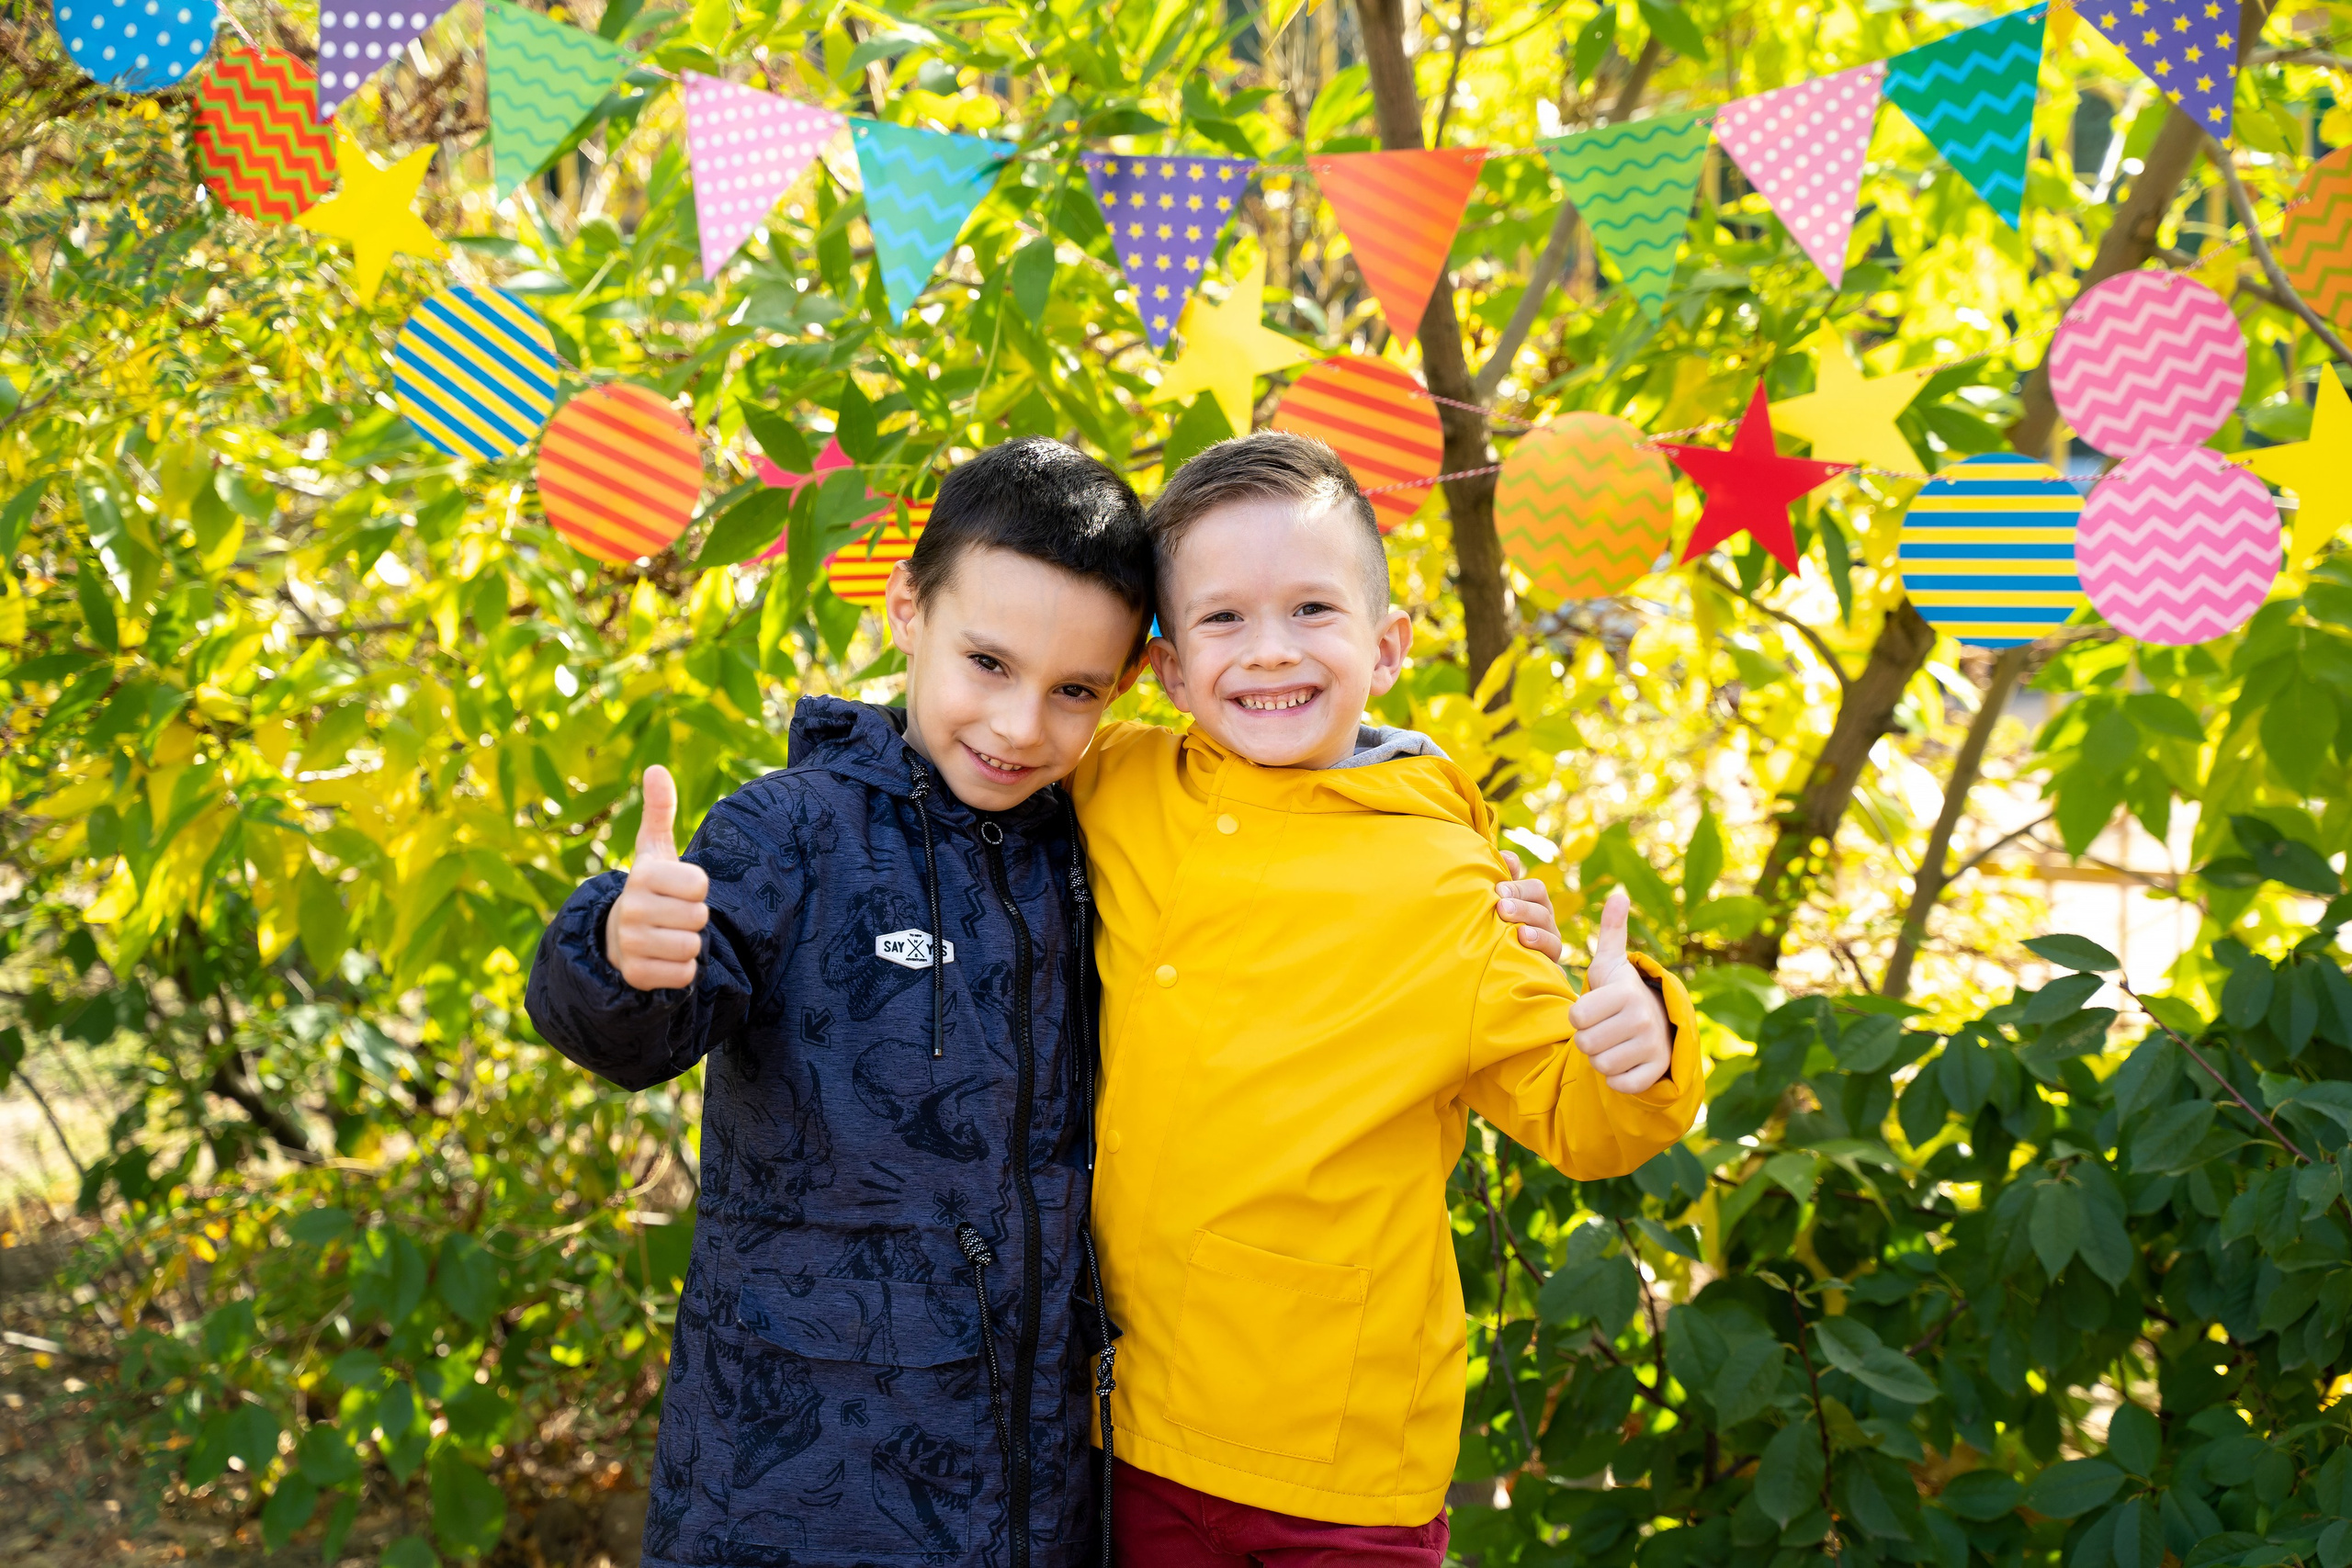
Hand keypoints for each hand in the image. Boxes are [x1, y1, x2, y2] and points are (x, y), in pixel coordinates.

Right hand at [603, 765, 709, 991]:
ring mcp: (631, 944)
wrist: (617, 938)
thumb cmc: (649, 890)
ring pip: (693, 946)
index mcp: (641, 876)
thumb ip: (659, 811)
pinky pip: (685, 974)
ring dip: (688, 944)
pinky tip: (663, 959)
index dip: (696, 889)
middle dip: (693, 918)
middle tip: (672, 915)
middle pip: (699, 917)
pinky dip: (681, 970)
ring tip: (667, 936)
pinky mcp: (637, 975)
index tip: (677, 889)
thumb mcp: (654, 851)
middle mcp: (631, 909)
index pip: (700, 884)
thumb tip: (656, 768)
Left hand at [1494, 851, 1562, 962]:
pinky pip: (1553, 968)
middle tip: (1502, 909)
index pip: (1536, 890)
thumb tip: (1508, 857)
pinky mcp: (1550, 969)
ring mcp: (1550, 947)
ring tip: (1521, 934)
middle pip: (1543, 911)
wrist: (1495, 965)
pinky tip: (1534, 962)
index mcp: (1535, 903)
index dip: (1519, 888)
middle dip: (1522, 909)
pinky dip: (1547, 966)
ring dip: (1536, 935)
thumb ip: (1504, 879)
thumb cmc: (1497, 925)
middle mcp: (1546, 923)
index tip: (1499, 890)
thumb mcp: (1500, 901)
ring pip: (1551, 938)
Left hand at [1567, 890, 1672, 1093]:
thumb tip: (1617, 894)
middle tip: (1602, 1029)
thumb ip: (1610, 932)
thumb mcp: (1613, 964)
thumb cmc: (1623, 993)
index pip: (1576, 1016)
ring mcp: (1651, 1047)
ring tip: (1612, 1043)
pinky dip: (1617, 1078)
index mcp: (1625, 993)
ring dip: (1601, 1058)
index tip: (1592, 1010)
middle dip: (1588, 1039)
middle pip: (1585, 1044)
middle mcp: (1642, 1019)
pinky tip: (1623, 1061)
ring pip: (1601, 1065)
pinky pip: (1621, 1084)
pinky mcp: (1656, 1071)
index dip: (1578, 1016)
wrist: (1662, 1023)